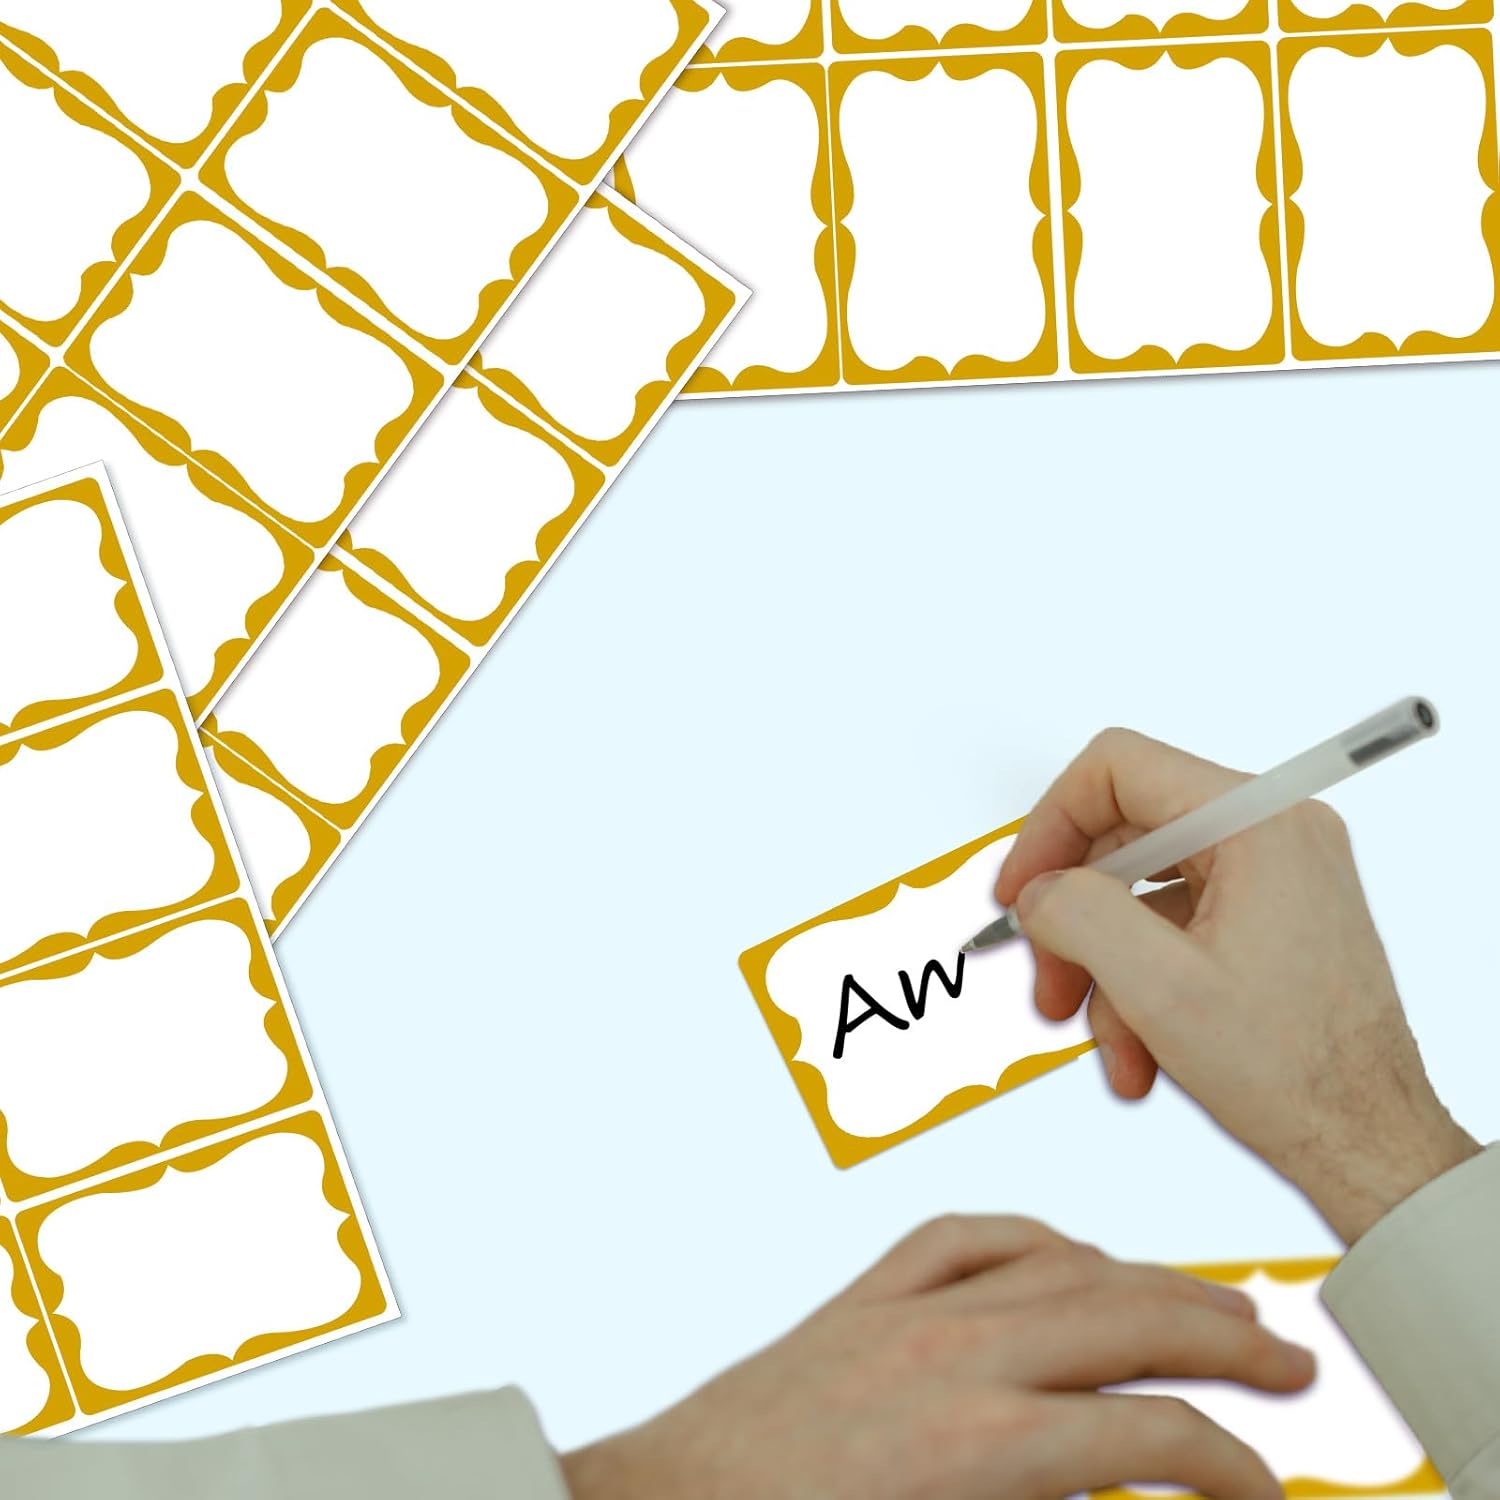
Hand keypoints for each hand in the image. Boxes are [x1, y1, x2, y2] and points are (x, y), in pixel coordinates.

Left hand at [562, 1214, 1312, 1499]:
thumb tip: (1129, 1485)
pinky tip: (1071, 1248)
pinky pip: (964, 1237)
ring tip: (1211, 1297)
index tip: (1271, 1483)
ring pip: (1060, 1265)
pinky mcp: (863, 1297)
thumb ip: (1056, 1499)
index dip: (1233, 1463)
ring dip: (1148, 1277)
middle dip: (1224, 1338)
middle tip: (1290, 1359)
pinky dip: (1033, 1235)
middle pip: (1126, 1324)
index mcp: (983, 1446)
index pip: (1153, 1437)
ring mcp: (907, 1311)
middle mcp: (956, 1356)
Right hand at [996, 728, 1478, 1242]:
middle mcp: (1275, 834)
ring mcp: (1278, 876)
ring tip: (1109, 1042)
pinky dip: (1145, 984)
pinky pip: (1178, 927)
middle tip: (1050, 978)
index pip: (1118, 769)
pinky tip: (1143, 1050)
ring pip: (1145, 894)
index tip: (1023, 888)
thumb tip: (1039, 891)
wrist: (1372, 1144)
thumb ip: (1079, 915)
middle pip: (1126, 839)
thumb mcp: (1160, 989)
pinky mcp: (1273, 916)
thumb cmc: (1303, 1074)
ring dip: (1108, 969)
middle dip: (1075, 920)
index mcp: (1259, 824)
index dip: (1051, 826)